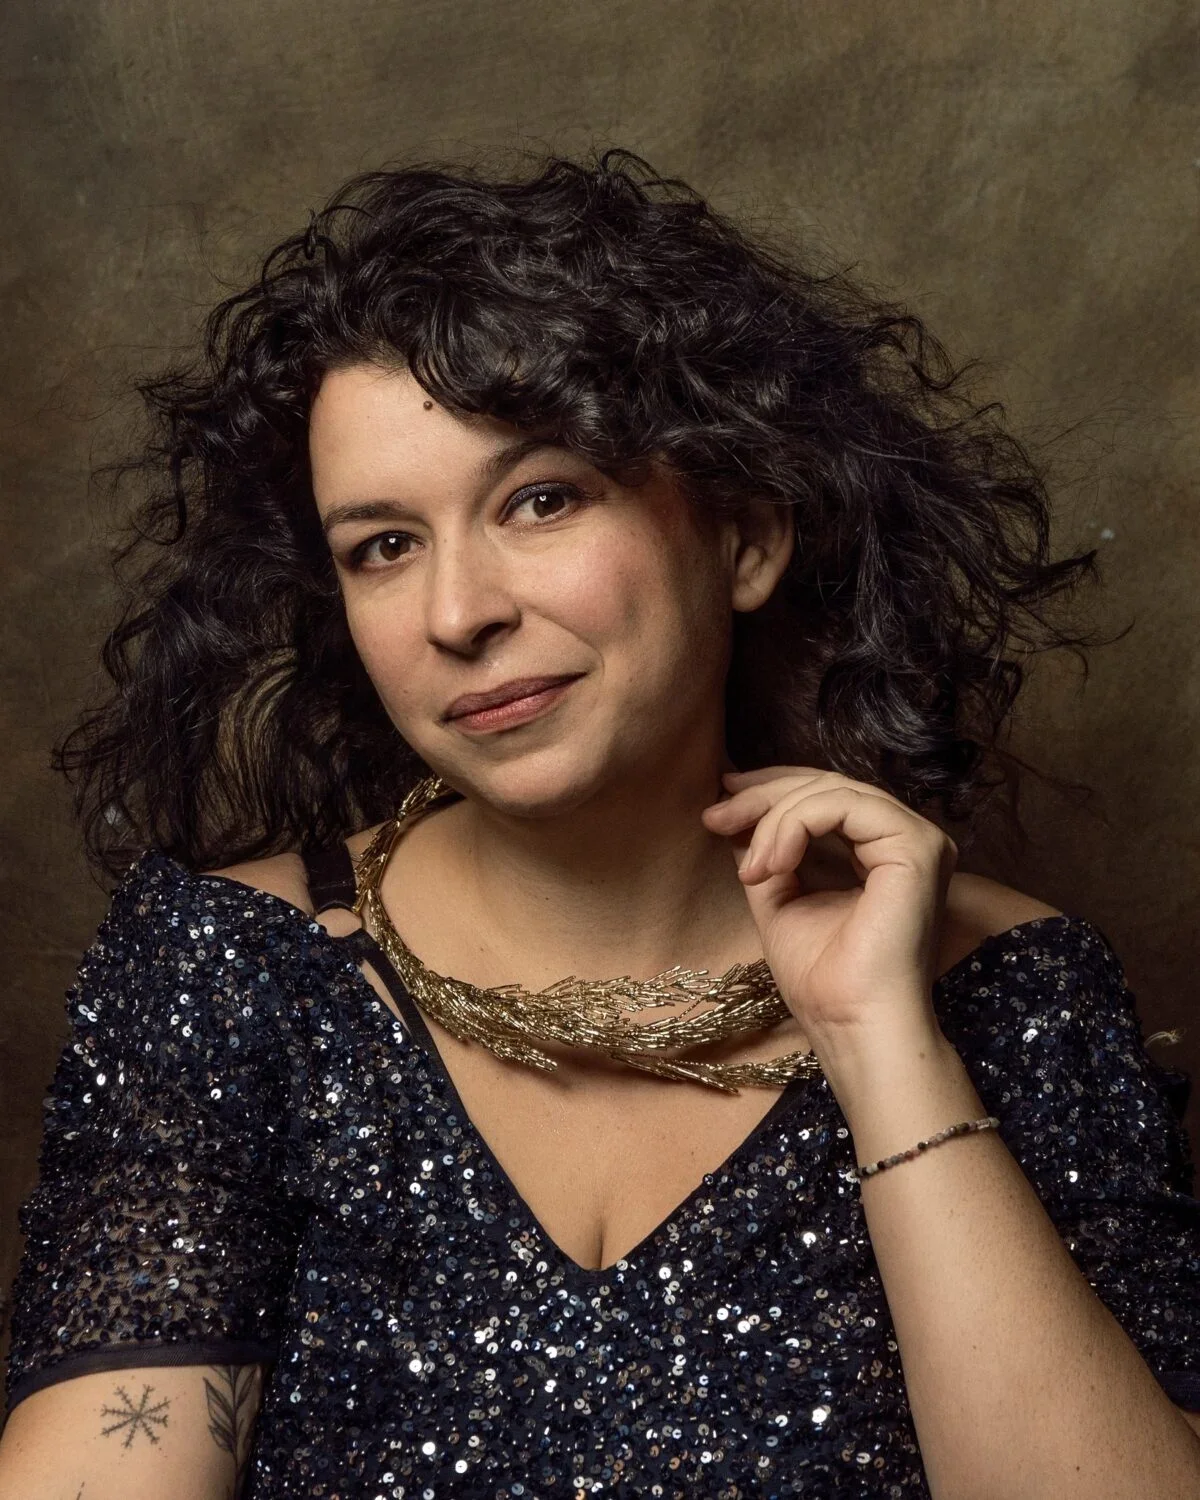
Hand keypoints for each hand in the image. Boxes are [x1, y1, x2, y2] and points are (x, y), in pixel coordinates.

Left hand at [701, 765, 957, 1051]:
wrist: (850, 1026)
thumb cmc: (822, 980)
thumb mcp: (779, 898)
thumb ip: (766, 851)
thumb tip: (732, 811)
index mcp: (880, 850)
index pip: (824, 796)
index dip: (770, 792)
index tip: (718, 809)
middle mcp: (905, 838)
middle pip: (826, 785)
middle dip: (763, 797)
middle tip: (715, 816)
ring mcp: (917, 840)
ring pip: (831, 791)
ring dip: (774, 818)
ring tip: (750, 866)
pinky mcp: (916, 847)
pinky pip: (844, 805)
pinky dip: (797, 824)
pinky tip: (772, 863)